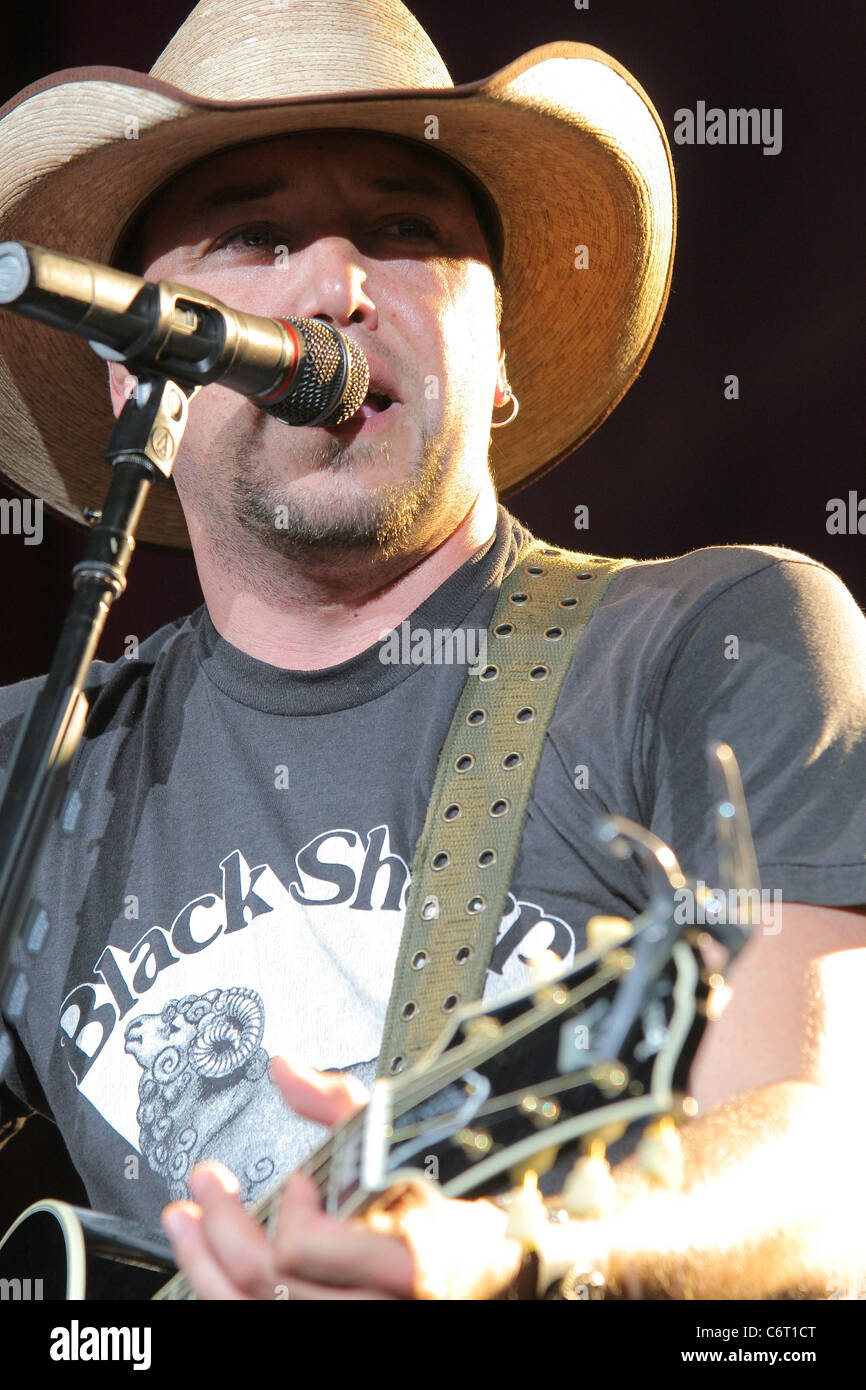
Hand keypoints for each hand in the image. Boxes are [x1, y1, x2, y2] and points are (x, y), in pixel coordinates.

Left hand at [160, 1057, 523, 1299]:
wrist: (499, 1273)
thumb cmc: (453, 1206)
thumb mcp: (409, 1146)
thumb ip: (342, 1108)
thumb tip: (282, 1069)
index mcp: (409, 1259)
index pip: (308, 1249)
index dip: (289, 1211)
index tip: (296, 1181)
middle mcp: (382, 1310)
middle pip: (270, 1285)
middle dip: (220, 1228)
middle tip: (204, 1186)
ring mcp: (361, 1331)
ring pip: (254, 1316)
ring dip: (205, 1265)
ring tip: (186, 1223)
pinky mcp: (337, 1339)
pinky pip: (260, 1331)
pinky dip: (224, 1294)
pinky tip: (208, 1266)